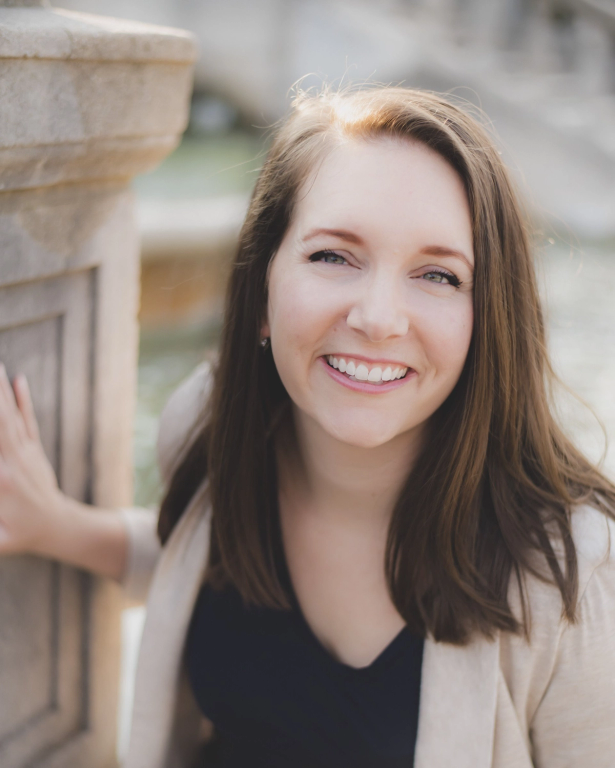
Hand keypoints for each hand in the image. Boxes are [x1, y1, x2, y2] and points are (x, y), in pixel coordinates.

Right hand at [0, 364, 64, 554]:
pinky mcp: (33, 449)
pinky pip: (26, 421)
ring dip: (0, 391)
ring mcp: (25, 453)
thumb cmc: (19, 535)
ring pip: (9, 417)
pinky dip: (22, 400)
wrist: (57, 526)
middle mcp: (12, 461)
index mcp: (2, 481)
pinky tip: (17, 379)